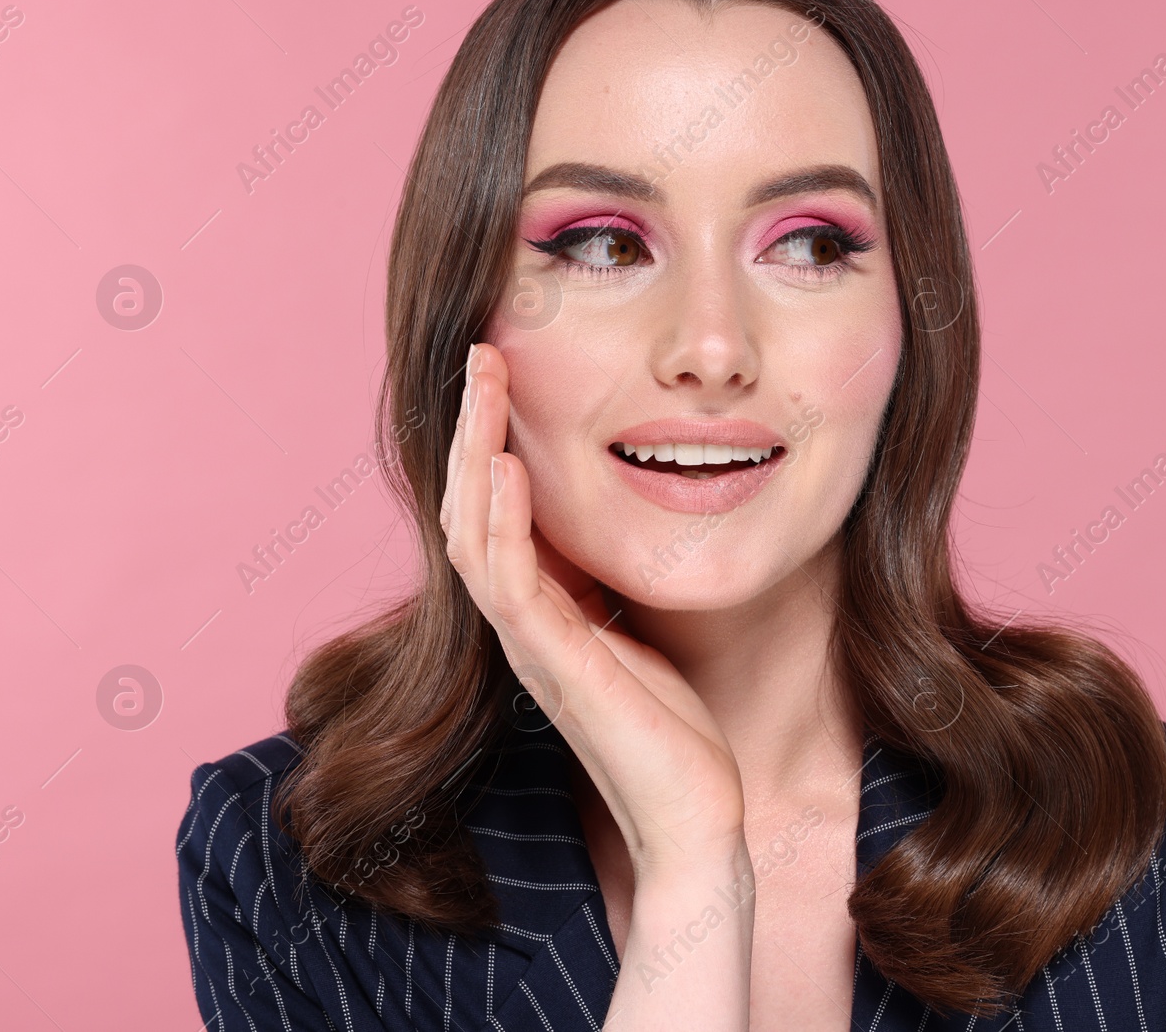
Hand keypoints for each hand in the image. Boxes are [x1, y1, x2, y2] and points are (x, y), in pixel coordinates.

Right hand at [440, 343, 748, 876]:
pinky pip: (510, 583)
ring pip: (475, 532)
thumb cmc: (672, 725)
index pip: (494, 509)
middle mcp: (521, 622)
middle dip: (473, 426)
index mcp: (541, 608)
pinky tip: (506, 466)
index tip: (504, 369)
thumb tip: (612, 517)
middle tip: (483, 351)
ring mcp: (531, 645)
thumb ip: (606, 580)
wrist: (693, 814)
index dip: (490, 438)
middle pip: (471, 507)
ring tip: (484, 380)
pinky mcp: (555, 668)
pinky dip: (502, 521)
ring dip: (475, 451)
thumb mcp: (638, 626)